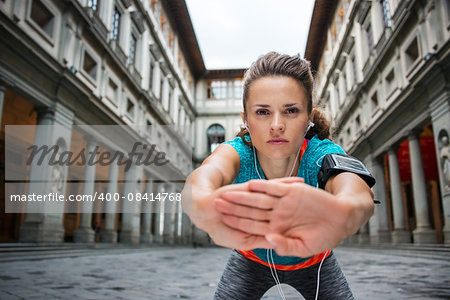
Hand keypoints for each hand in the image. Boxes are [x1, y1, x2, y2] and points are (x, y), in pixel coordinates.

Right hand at [183, 177, 304, 250]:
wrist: (205, 209)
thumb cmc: (220, 228)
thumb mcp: (241, 240)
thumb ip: (259, 241)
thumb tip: (274, 243)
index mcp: (260, 225)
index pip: (280, 226)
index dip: (297, 227)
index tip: (315, 228)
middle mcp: (263, 211)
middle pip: (286, 209)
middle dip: (302, 209)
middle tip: (322, 207)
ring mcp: (260, 198)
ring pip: (282, 196)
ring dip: (297, 194)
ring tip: (314, 191)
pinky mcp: (255, 188)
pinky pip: (273, 186)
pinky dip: (286, 184)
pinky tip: (298, 181)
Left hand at [214, 179, 351, 256]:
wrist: (341, 219)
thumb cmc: (324, 236)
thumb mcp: (303, 247)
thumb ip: (284, 246)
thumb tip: (267, 240)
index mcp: (277, 229)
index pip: (252, 225)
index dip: (237, 222)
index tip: (221, 222)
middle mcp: (277, 214)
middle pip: (251, 210)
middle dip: (233, 208)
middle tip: (216, 204)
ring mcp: (284, 202)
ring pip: (259, 198)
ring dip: (243, 196)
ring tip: (226, 193)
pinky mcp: (293, 190)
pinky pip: (275, 187)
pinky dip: (264, 185)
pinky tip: (250, 184)